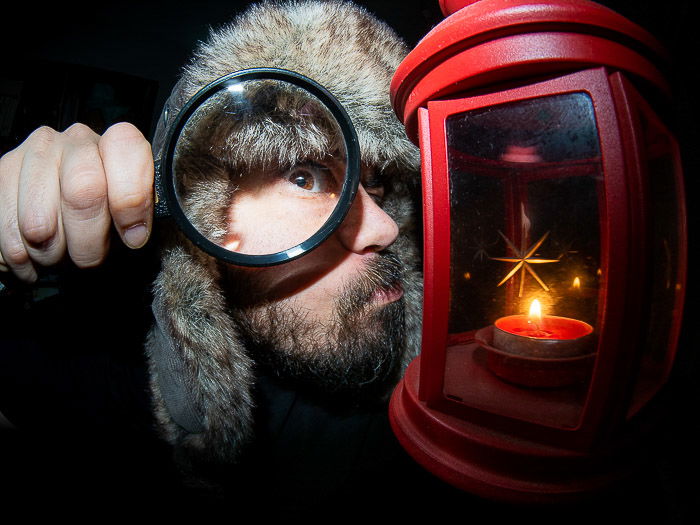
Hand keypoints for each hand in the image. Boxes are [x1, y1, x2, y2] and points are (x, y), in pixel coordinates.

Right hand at [0, 122, 153, 282]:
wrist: (55, 220)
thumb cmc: (99, 221)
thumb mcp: (127, 220)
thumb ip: (135, 219)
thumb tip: (135, 233)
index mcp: (114, 145)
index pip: (126, 147)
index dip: (131, 198)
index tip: (133, 237)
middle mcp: (74, 141)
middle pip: (83, 190)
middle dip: (88, 241)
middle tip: (88, 258)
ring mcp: (33, 152)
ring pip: (40, 219)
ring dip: (51, 253)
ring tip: (58, 254)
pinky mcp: (0, 172)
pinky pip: (8, 228)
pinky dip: (21, 255)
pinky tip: (32, 253)